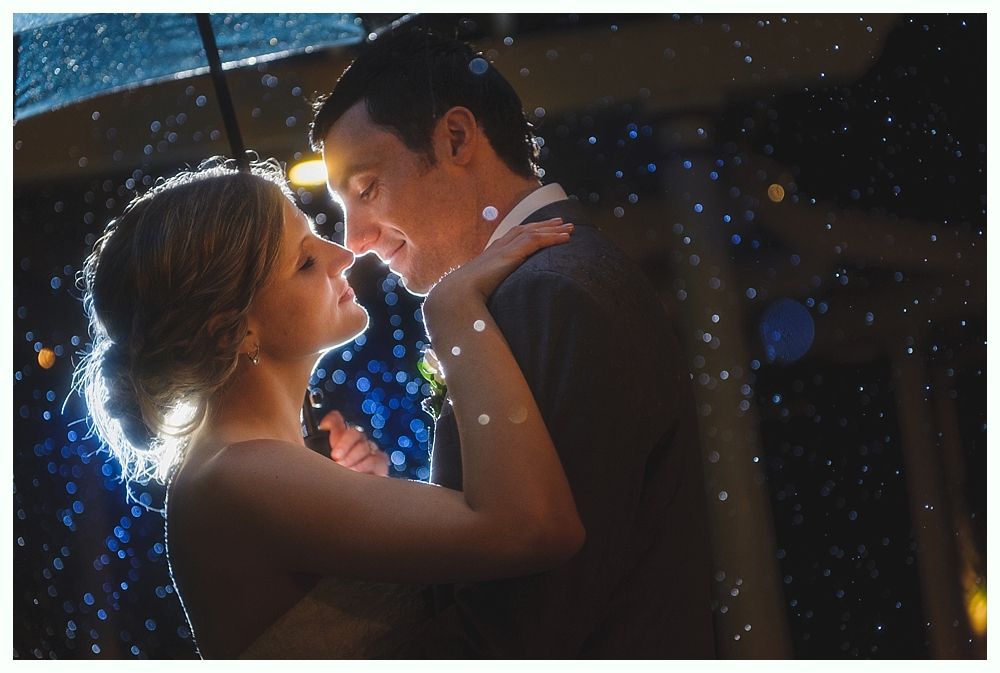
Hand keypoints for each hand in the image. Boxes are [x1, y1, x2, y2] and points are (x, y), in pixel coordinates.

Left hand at [318, 410, 389, 476]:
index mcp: (337, 438)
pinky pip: (378, 459)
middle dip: (344, 445)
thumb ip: (318, 448)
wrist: (342, 502)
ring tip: (345, 470)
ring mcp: (368, 452)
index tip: (323, 428)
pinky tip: (358, 473)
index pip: (336, 420)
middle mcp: (354, 442)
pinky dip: (367, 465)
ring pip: (365, 446)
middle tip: (335, 458)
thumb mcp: (318, 464)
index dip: (331, 422)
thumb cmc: (327, 482)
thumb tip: (322, 428)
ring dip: (354, 457)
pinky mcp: (380, 464)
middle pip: (354, 432)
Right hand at [425, 218, 572, 316]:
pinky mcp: (511, 254)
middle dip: (545, 226)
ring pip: (534, 232)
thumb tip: (495, 307)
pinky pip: (536, 241)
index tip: (544, 230)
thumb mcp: (480, 293)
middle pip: (526, 230)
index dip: (530, 232)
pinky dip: (552, 238)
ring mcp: (504, 248)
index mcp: (491, 254)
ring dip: (553, 229)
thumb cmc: (464, 298)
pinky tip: (565, 238)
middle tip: (563, 223)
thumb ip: (489, 294)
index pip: (514, 238)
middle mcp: (498, 247)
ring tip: (569, 228)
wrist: (456, 295)